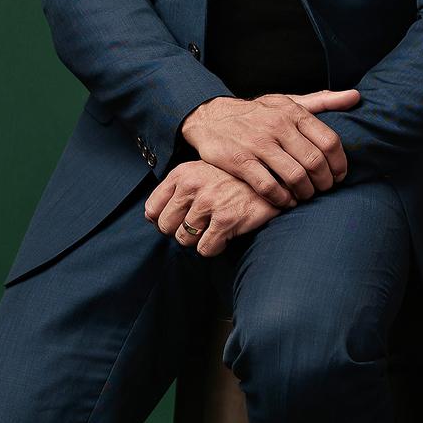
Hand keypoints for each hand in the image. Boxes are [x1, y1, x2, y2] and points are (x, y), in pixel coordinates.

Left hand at [144, 160, 282, 253]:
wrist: (272, 179)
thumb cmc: (233, 180)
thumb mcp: (201, 173)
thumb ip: (175, 190)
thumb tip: (150, 217)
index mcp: (182, 173)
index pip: (151, 209)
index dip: (162, 220)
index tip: (178, 220)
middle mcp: (192, 185)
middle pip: (165, 227)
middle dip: (180, 232)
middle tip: (200, 226)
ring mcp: (209, 202)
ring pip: (184, 240)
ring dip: (199, 240)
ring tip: (215, 228)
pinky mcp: (226, 219)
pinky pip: (205, 249)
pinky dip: (214, 248)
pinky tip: (226, 235)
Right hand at [179, 88, 361, 205]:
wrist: (210, 117)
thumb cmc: (257, 112)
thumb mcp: (288, 101)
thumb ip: (322, 101)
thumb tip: (356, 97)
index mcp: (293, 112)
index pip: (330, 141)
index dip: (339, 164)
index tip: (338, 176)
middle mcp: (277, 126)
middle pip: (315, 162)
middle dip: (324, 183)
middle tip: (323, 190)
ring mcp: (258, 144)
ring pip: (295, 177)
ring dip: (305, 193)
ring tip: (305, 196)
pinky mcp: (240, 161)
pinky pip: (269, 187)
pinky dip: (282, 199)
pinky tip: (285, 201)